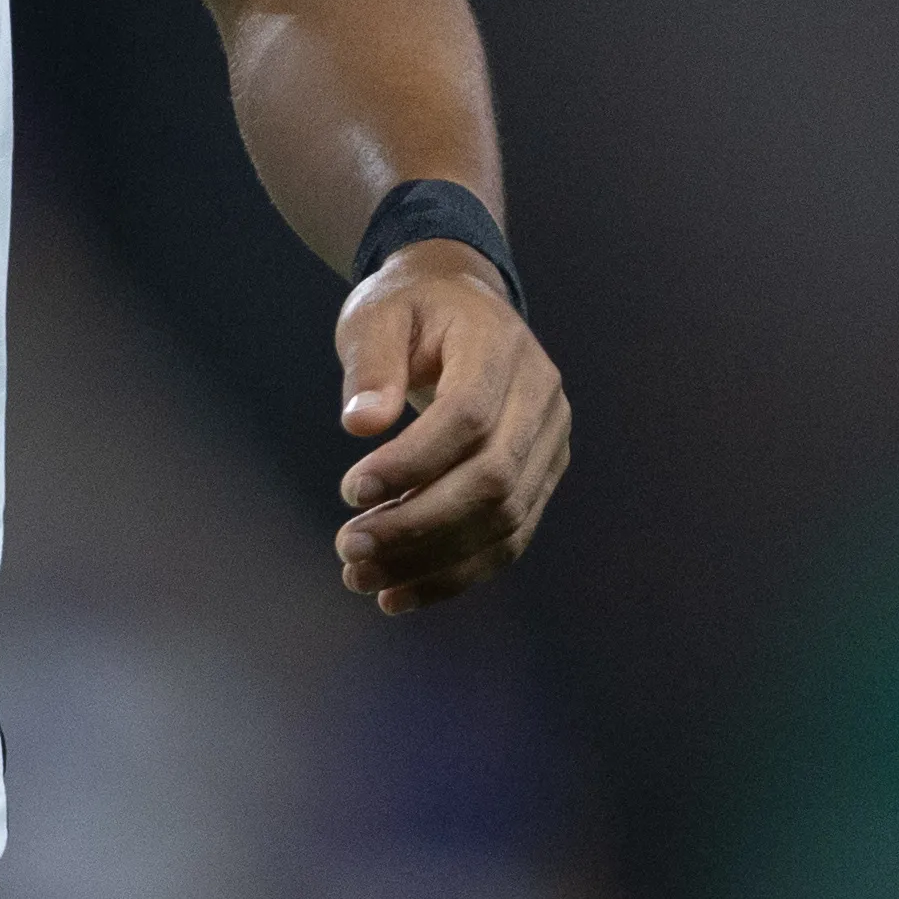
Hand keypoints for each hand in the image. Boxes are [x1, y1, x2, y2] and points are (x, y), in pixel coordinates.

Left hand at [332, 250, 567, 613]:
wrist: (462, 305)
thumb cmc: (412, 309)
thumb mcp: (377, 315)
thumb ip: (370, 365)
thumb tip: (361, 425)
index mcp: (501, 347)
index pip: (468, 417)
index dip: (412, 462)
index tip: (351, 491)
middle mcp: (541, 398)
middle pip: (493, 479)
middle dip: (419, 525)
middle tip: (348, 548)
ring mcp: (549, 443)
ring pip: (505, 521)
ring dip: (432, 561)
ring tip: (362, 578)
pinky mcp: (542, 478)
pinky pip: (508, 539)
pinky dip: (455, 574)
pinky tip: (399, 592)